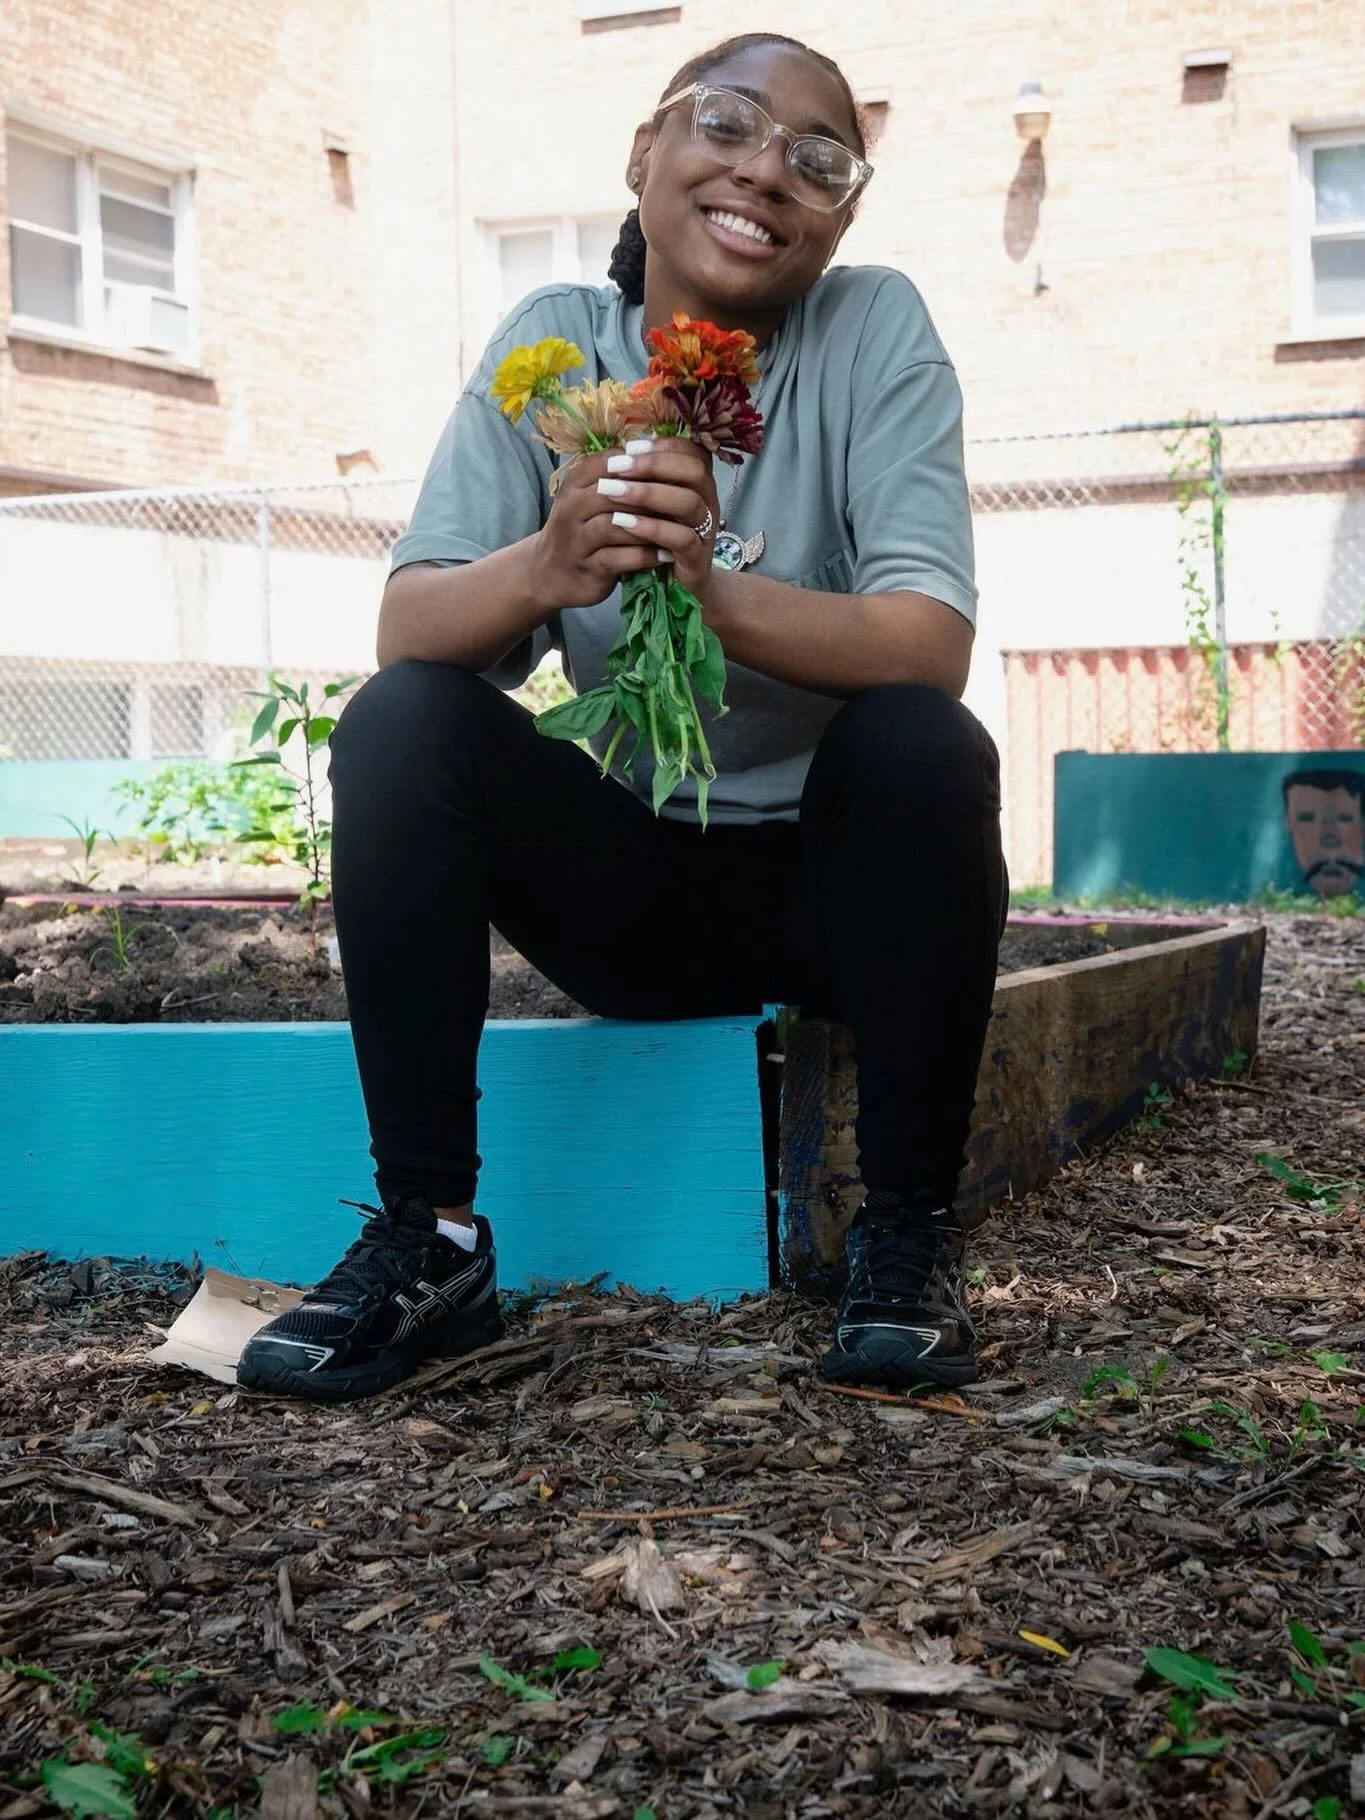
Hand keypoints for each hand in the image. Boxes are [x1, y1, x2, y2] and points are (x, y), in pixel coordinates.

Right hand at [526, 450, 665, 611]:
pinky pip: (620, 559)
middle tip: (684, 497)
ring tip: (679, 527)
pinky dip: (646, 556)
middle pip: (614, 491)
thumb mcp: (592, 495)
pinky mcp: (588, 567)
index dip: (645, 464)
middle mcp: (572, 507)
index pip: (610, 462)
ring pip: (616, 525)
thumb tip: (661, 448)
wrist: (551, 573)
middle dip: (651, 495)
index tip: (675, 469)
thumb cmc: (583, 528)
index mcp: (576, 482)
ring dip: (651, 526)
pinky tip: (667, 555)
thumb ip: (619, 476)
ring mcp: (578, 539)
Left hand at [594, 436, 720, 598]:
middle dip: (653, 464)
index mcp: (699, 485)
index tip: (628, 447)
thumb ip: (647, 480)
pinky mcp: (698, 558)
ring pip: (689, 502)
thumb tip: (624, 448)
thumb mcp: (654, 506)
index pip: (691, 452)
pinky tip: (624, 523)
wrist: (680, 588)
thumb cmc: (661, 541)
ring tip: (613, 492)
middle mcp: (708, 503)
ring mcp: (706, 530)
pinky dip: (652, 528)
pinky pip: (682, 538)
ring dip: (648, 494)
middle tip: (617, 466)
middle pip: (694, 471)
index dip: (661, 446)